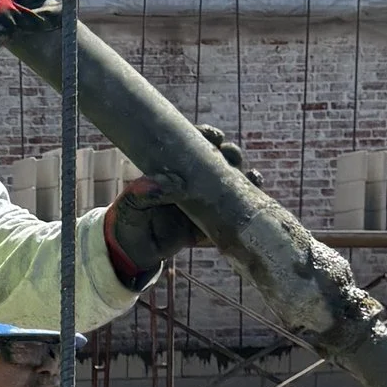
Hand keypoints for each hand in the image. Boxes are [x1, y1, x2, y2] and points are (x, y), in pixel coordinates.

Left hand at [102, 123, 247, 283]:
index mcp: (176, 168)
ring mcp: (206, 201)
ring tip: (251, 175)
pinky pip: (234, 212)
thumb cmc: (130, 218)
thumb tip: (157, 183)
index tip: (212, 136)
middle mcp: (195, 180)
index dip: (207, 136)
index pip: (195, 145)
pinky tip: (256, 199)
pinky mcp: (213, 223)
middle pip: (220, 160)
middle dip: (230, 153)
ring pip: (233, 183)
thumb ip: (142, 194)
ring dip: (245, 176)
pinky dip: (248, 205)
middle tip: (229, 154)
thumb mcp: (131, 204)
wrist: (134, 250)